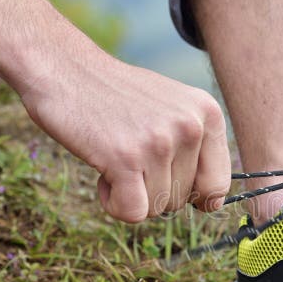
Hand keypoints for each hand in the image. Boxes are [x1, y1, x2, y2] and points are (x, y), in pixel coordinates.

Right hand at [20, 54, 230, 222]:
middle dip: (154, 189)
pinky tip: (103, 176)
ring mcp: (159, 142)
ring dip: (131, 193)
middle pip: (184, 199)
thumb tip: (212, 205)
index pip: (218, 184)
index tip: (166, 179)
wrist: (64, 68)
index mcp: (207, 114)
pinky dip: (114, 204)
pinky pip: (134, 213)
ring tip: (114, 156)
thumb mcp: (172, 109)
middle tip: (129, 155)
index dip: (193, 195)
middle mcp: (190, 126)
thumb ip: (197, 150)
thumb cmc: (117, 97)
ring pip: (158, 208)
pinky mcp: (126, 158)